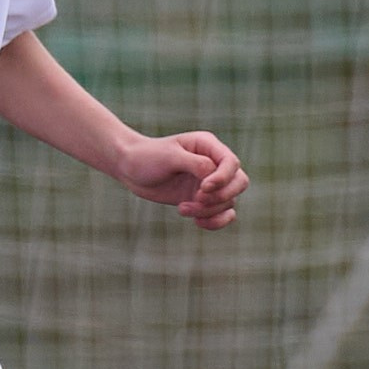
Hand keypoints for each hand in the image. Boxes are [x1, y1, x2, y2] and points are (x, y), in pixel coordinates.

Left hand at [112, 130, 248, 230]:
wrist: (130, 168)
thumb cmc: (147, 156)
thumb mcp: (170, 157)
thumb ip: (196, 164)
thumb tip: (215, 176)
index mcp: (208, 146)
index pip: (231, 163)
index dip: (223, 178)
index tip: (203, 188)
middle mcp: (213, 164)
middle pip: (239, 183)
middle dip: (221, 196)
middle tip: (196, 199)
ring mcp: (209, 183)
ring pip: (228, 202)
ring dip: (209, 211)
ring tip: (182, 209)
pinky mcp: (201, 199)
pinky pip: (222, 214)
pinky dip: (215, 222)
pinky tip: (196, 222)